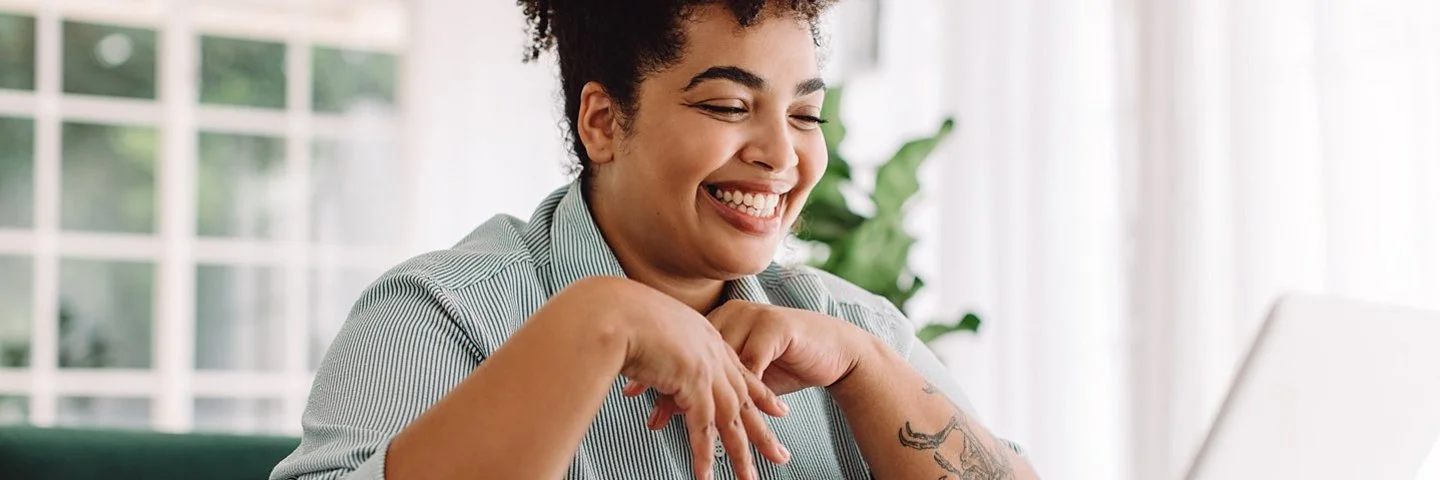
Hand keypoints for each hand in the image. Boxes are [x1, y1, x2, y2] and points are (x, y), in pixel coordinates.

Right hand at [586, 278, 790, 479]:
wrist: (613, 310)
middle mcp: (712, 353)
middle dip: (762, 431)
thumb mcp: (649, 328)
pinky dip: (704, 455)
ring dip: (740, 454)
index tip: (778, 410)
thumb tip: (648, 359)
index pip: (739, 370)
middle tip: (780, 455)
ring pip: (730, 419)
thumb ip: (658, 346)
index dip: (760, 393)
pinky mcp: (693, 384)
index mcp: (705, 336)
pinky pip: (702, 427)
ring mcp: (705, 369)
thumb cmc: (618, 315)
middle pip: (744, 399)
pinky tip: (706, 476)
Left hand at [641, 300, 873, 426]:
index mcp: (720, 320)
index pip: (682, 346)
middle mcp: (733, 315)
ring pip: (720, 361)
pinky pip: (752, 364)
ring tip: (683, 419)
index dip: (657, 369)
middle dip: (671, 384)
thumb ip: (711, 380)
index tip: (632, 391)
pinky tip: (726, 410)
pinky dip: (739, 391)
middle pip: (696, 353)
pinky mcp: (776, 329)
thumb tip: (669, 402)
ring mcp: (754, 319)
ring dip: (703, 394)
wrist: (834, 349)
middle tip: (647, 409)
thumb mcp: (743, 371)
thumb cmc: (786, 361)